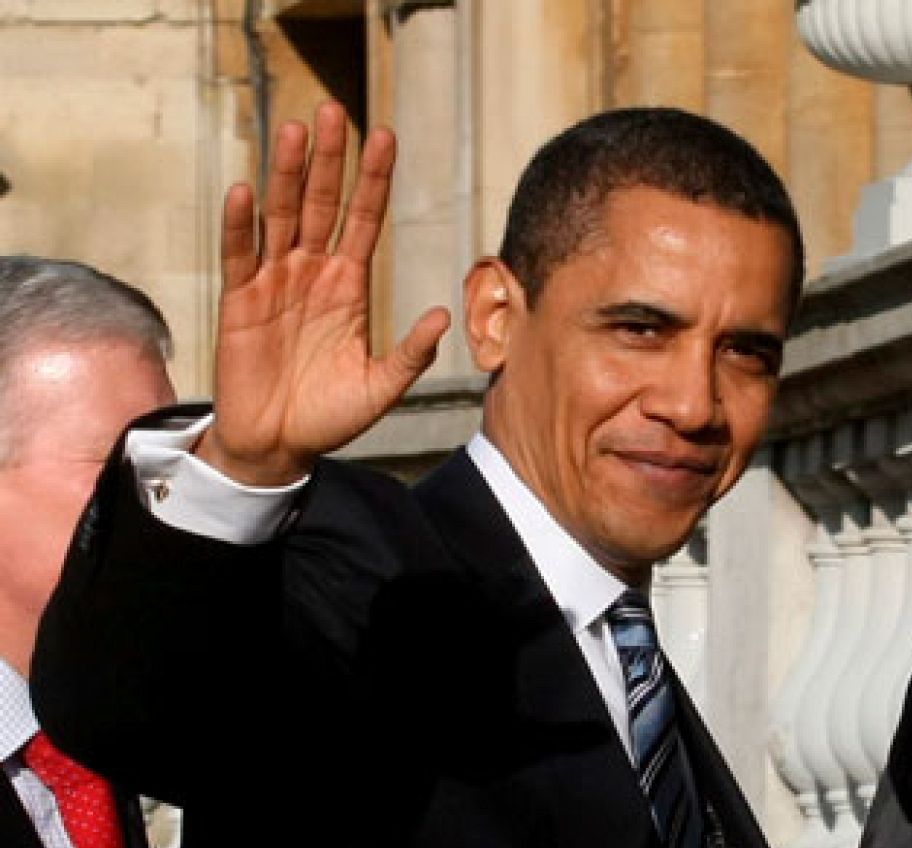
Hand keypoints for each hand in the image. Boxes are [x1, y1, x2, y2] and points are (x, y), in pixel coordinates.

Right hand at [195, 102, 450, 484]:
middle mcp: (313, 274)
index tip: (386, 136)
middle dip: (332, 159)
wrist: (279, 447)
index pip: (364, 220)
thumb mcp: (381, 387)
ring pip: (283, 216)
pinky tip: (247, 189)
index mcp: (350, 286)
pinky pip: (240, 256)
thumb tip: (444, 316)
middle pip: (324, 204)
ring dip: (289, 174)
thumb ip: (411, 354)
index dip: (374, 180)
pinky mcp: (240, 303)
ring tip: (297, 130)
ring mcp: (274, 283)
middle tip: (337, 109)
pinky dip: (242, 224)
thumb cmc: (331, 416)